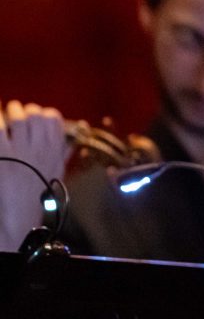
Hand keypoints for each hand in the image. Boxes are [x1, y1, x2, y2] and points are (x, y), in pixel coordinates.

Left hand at [0, 101, 69, 250]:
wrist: (18, 213)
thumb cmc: (37, 192)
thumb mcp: (56, 171)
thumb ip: (64, 152)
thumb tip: (76, 138)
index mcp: (54, 151)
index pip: (55, 121)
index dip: (46, 114)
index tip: (40, 115)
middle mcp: (40, 149)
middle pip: (37, 116)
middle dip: (27, 110)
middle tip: (19, 111)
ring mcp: (22, 152)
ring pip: (19, 119)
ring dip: (12, 111)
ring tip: (7, 110)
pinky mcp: (3, 156)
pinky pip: (0, 130)